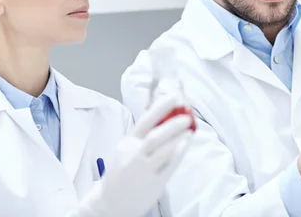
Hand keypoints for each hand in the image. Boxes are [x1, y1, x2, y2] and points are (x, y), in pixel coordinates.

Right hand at [77, 96, 192, 216]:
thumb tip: (165, 117)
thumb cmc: (122, 172)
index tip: (173, 98)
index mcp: (127, 143)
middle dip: (173, 124)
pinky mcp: (154, 182)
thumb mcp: (126, 149)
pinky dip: (179, 152)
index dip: (160, 108)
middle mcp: (134, 155)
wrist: (110, 202)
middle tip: (186, 116)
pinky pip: (169, 165)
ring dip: (179, 137)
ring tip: (189, 129)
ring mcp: (144, 169)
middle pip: (155, 135)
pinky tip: (186, 143)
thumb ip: (142, 136)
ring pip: (163, 150)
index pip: (145, 121)